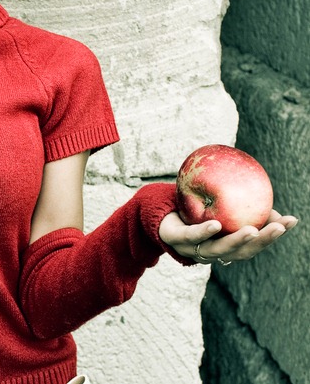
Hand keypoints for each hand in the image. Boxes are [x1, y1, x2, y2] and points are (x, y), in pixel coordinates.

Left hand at [159, 209, 297, 264]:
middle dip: (262, 241)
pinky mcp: (176, 240)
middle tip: (278, 227)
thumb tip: (266, 196)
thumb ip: (239, 205)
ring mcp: (194, 249)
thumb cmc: (191, 211)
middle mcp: (213, 252)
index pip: (254, 244)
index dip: (273, 234)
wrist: (156, 215)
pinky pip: (192, 236)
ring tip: (253, 229)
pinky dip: (205, 232)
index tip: (291, 220)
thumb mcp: (217, 205)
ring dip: (237, 241)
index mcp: (226, 246)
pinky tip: (216, 225)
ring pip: (218, 249)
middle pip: (241, 252)